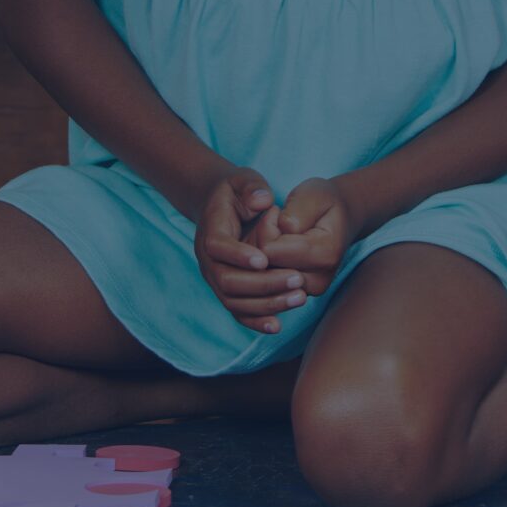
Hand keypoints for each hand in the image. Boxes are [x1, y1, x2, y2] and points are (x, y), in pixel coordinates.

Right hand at [192, 169, 304, 334]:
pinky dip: (255, 321)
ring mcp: (215, 278)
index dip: (239, 255)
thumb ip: (252, 187)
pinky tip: (278, 326)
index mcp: (210, 230)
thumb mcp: (243, 179)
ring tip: (298, 297)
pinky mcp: (227, 291)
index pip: (218, 247)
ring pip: (234, 301)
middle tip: (296, 279)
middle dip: (262, 283)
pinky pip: (238, 311)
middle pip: (227, 281)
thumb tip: (263, 201)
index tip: (265, 259)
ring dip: (266, 303)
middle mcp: (208, 260)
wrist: (221, 206)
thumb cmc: (237, 191)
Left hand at [246, 176, 361, 298]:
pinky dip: (263, 263)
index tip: (275, 210)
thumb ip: (295, 214)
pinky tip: (274, 246)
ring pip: (262, 276)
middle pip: (265, 266)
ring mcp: (308, 290)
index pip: (271, 249)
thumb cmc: (324, 203)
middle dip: (261, 241)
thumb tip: (279, 237)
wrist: (342, 217)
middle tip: (274, 221)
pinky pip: (265, 281)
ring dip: (260, 252)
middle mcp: (319, 280)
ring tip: (276, 232)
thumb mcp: (312, 196)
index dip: (265, 227)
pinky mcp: (297, 293)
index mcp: (325, 254)